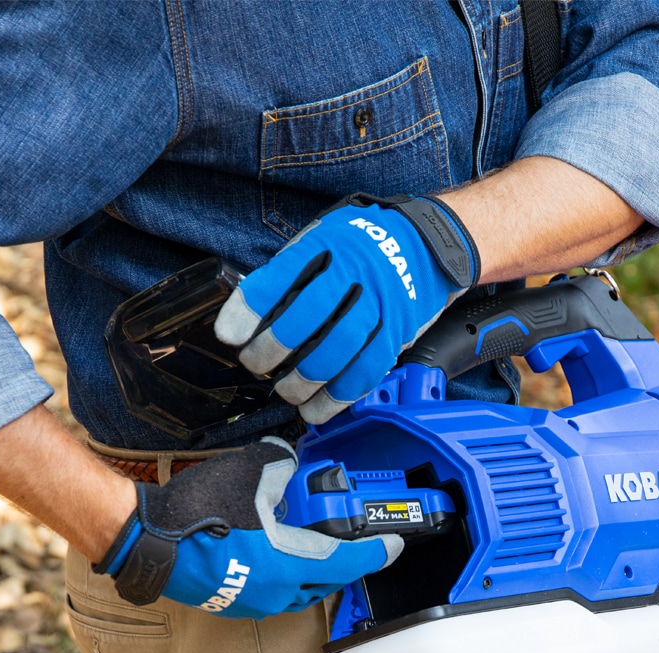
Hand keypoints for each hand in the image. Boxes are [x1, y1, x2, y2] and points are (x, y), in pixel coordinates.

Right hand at [95, 438, 400, 617]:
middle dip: (346, 565)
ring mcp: (253, 601)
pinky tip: (279, 557)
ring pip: (301, 593)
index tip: (394, 546)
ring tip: (320, 549)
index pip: (346, 561)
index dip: (374, 552)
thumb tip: (290, 461)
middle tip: (356, 544)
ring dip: (317, 573)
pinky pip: (275, 594)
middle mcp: (276, 591)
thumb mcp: (247, 473)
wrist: (145, 542)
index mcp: (288, 563)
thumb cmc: (195, 513)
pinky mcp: (233, 602)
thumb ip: (279, 464)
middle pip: (327, 581)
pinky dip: (289, 577)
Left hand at [214, 194, 478, 423]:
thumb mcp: (324, 239)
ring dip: (305, 379)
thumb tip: (251, 312)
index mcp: (327, 246)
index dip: (250, 309)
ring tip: (286, 391)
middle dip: (274, 349)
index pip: (280, 277)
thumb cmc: (365, 245)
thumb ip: (292, 271)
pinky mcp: (398, 334)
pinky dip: (339, 396)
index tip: (229, 335)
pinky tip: (318, 408)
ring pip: (338, 349)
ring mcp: (380, 305)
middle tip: (256, 364)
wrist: (428, 246)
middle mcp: (355, 273)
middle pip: (308, 316)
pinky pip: (367, 371)